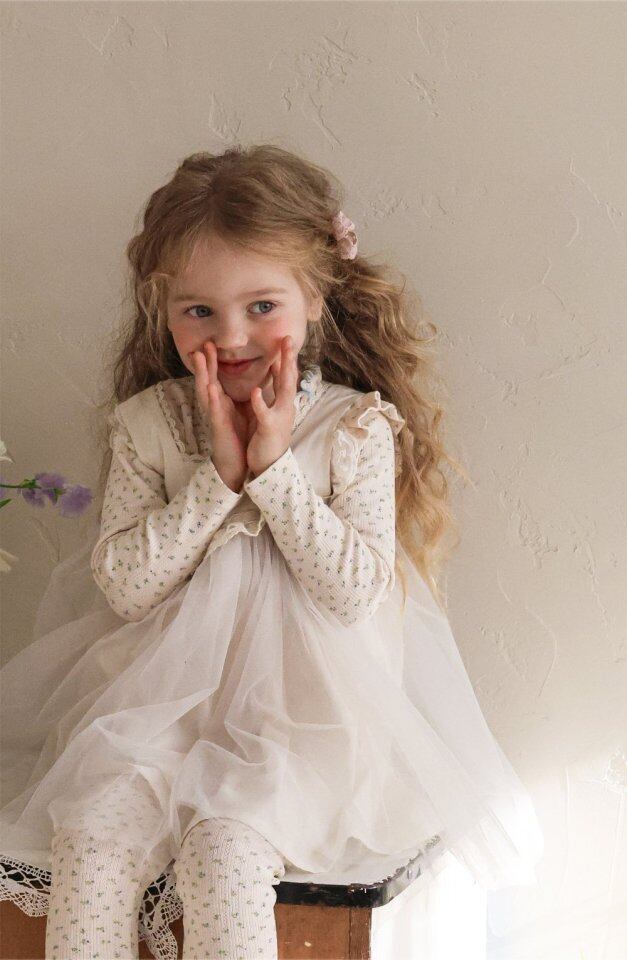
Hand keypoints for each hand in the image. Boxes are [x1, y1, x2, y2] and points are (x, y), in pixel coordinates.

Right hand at [189, 341, 254, 490]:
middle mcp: (215, 407)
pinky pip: (214, 412)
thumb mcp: (237, 413)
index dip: (212, 362)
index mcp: (221, 403)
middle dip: (204, 362)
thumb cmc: (236, 438)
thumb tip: (242, 381)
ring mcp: (215, 416)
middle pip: (206, 380)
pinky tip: (210, 388)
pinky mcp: (218, 428)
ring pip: (206, 392)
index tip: (210, 344)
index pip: (215, 378)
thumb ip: (237, 397)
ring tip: (199, 358)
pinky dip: (212, 400)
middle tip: (201, 344)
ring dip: (202, 374)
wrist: (236, 464)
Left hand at [246, 335, 298, 477]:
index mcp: (284, 402)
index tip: (286, 339)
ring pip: (285, 392)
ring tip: (282, 357)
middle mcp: (286, 407)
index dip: (288, 357)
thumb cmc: (270, 437)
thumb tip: (277, 372)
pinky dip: (261, 402)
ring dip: (284, 374)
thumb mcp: (275, 411)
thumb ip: (276, 392)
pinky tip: (256, 391)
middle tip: (289, 339)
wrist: (269, 465)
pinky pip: (265, 414)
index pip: (287, 375)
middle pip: (290, 378)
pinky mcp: (269, 429)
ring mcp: (280, 417)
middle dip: (289, 358)